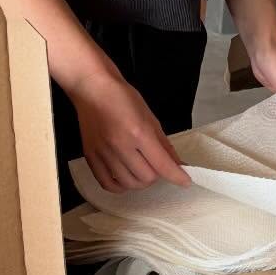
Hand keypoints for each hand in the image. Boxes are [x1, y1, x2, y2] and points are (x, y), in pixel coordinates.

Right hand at [70, 71, 191, 193]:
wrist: (92, 88)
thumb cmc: (122, 97)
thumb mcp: (150, 117)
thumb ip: (164, 145)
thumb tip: (178, 164)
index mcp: (138, 132)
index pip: (162, 165)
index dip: (177, 176)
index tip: (185, 181)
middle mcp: (120, 145)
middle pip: (146, 178)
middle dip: (157, 174)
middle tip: (155, 164)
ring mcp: (103, 153)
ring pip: (129, 184)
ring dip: (140, 180)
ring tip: (140, 169)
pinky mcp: (90, 157)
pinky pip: (108, 184)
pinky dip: (120, 186)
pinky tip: (125, 177)